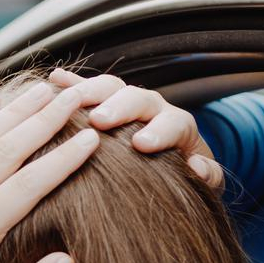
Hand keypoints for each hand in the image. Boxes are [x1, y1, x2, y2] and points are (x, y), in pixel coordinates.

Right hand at [59, 70, 223, 189]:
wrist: (174, 167)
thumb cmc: (186, 178)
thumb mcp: (205, 183)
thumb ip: (208, 176)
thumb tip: (195, 166)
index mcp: (177, 127)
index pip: (174, 122)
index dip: (159, 131)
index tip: (142, 144)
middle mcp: (152, 110)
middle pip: (138, 97)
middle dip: (118, 106)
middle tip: (99, 120)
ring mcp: (126, 105)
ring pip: (110, 88)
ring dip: (89, 92)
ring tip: (67, 100)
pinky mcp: (103, 106)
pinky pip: (86, 91)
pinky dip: (71, 84)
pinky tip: (55, 79)